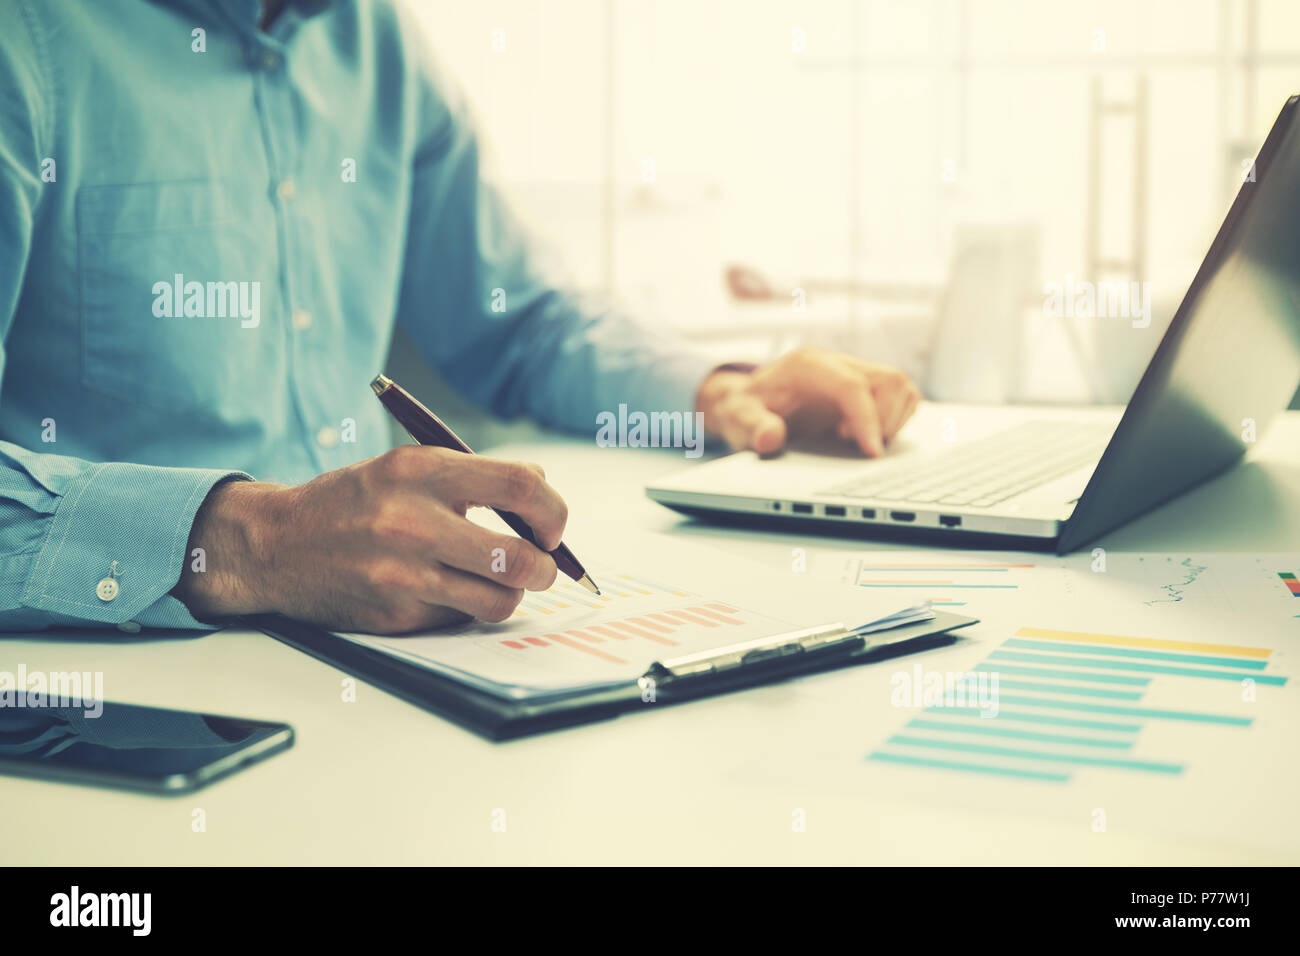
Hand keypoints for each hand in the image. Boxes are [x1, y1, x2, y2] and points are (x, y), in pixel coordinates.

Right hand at [173, 446, 566, 633]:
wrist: (275, 545)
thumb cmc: (352, 503)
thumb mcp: (405, 467)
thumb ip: (473, 475)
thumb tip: (542, 489)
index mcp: (420, 471)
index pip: (521, 486)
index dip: (552, 512)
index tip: (551, 526)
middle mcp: (412, 521)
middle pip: (521, 558)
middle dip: (546, 568)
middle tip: (540, 565)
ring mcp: (403, 573)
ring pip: (499, 600)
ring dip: (512, 594)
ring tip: (497, 580)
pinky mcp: (396, 614)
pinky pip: (461, 618)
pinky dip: (467, 608)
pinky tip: (447, 590)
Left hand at [695, 346, 921, 456]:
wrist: (750, 402)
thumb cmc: (746, 410)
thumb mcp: (738, 419)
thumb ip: (751, 427)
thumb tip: (770, 437)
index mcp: (807, 365)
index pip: (851, 385)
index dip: (867, 419)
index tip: (872, 452)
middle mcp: (836, 362)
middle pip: (888, 380)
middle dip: (884, 420)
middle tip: (854, 445)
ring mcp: (854, 372)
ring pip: (901, 386)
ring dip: (893, 420)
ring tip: (858, 441)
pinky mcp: (865, 387)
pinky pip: (901, 396)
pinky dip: (895, 420)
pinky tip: (864, 437)